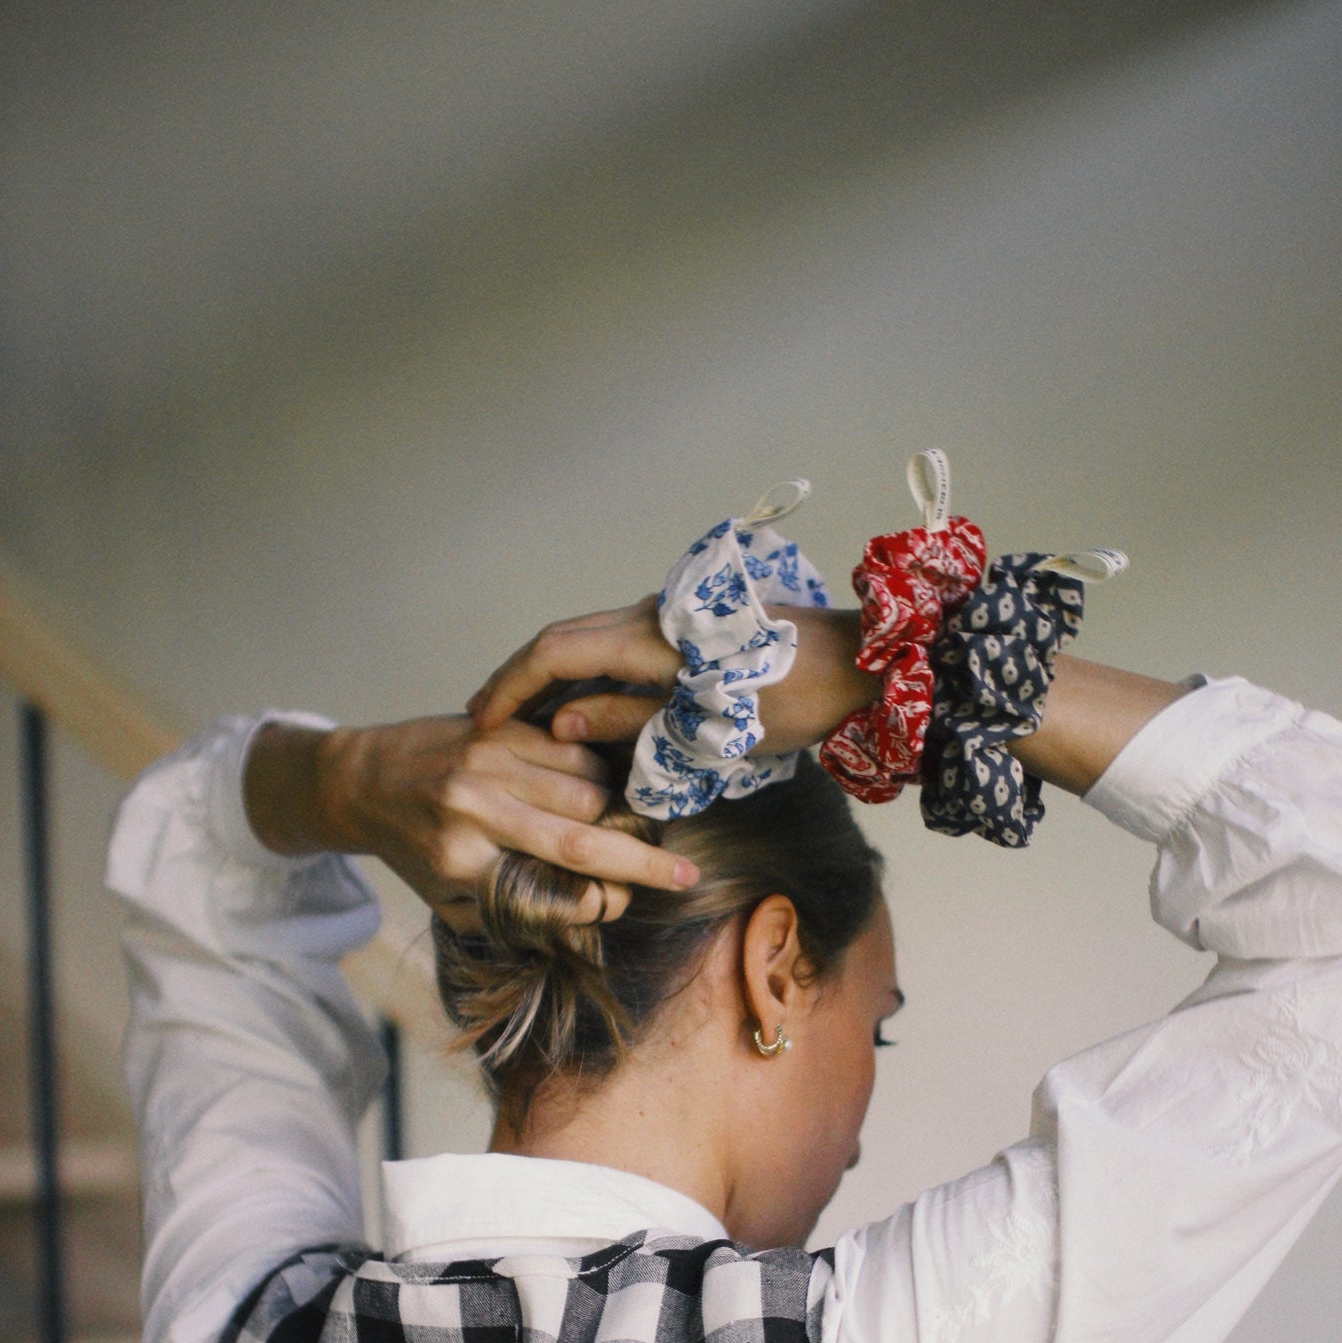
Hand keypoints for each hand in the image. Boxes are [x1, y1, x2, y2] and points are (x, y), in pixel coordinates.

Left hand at [244, 714, 697, 926]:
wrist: (361, 780)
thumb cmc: (414, 850)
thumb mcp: (450, 902)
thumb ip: (513, 915)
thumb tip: (586, 915)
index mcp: (461, 862)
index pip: (550, 889)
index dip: (599, 900)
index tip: (631, 905)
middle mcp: (474, 810)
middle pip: (581, 837)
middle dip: (641, 860)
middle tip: (683, 875)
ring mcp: (487, 762)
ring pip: (586, 788)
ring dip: (619, 812)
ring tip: (632, 829)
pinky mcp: (497, 728)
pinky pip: (572, 752)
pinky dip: (597, 773)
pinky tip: (602, 789)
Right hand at [469, 597, 877, 754]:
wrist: (860, 667)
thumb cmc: (793, 700)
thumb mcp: (707, 727)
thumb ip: (631, 722)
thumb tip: (565, 726)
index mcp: (652, 634)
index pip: (557, 652)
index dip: (513, 686)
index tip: (481, 720)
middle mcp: (654, 614)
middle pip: (566, 639)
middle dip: (523, 679)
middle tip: (487, 719)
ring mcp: (673, 617)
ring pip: (592, 640)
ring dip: (555, 676)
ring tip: (525, 718)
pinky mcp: (691, 629)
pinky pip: (621, 646)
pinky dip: (590, 674)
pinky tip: (582, 705)